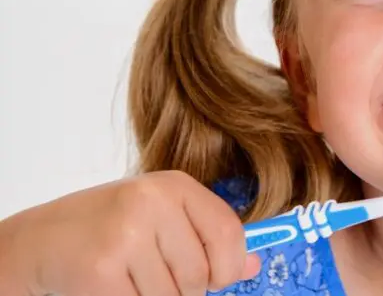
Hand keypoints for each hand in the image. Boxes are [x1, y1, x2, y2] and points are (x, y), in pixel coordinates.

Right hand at [0, 170, 260, 295]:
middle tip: (156, 275)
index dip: (229, 264)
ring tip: (131, 277)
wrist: (41, 240)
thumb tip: (253, 263)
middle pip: (201, 274)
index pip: (227, 231)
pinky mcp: (102, 270)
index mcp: (173, 186)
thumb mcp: (162, 218)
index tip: (220, 277)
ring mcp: (126, 235)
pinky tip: (114, 286)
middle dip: (186, 288)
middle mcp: (152, 203)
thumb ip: (207, 237)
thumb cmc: (110, 228)